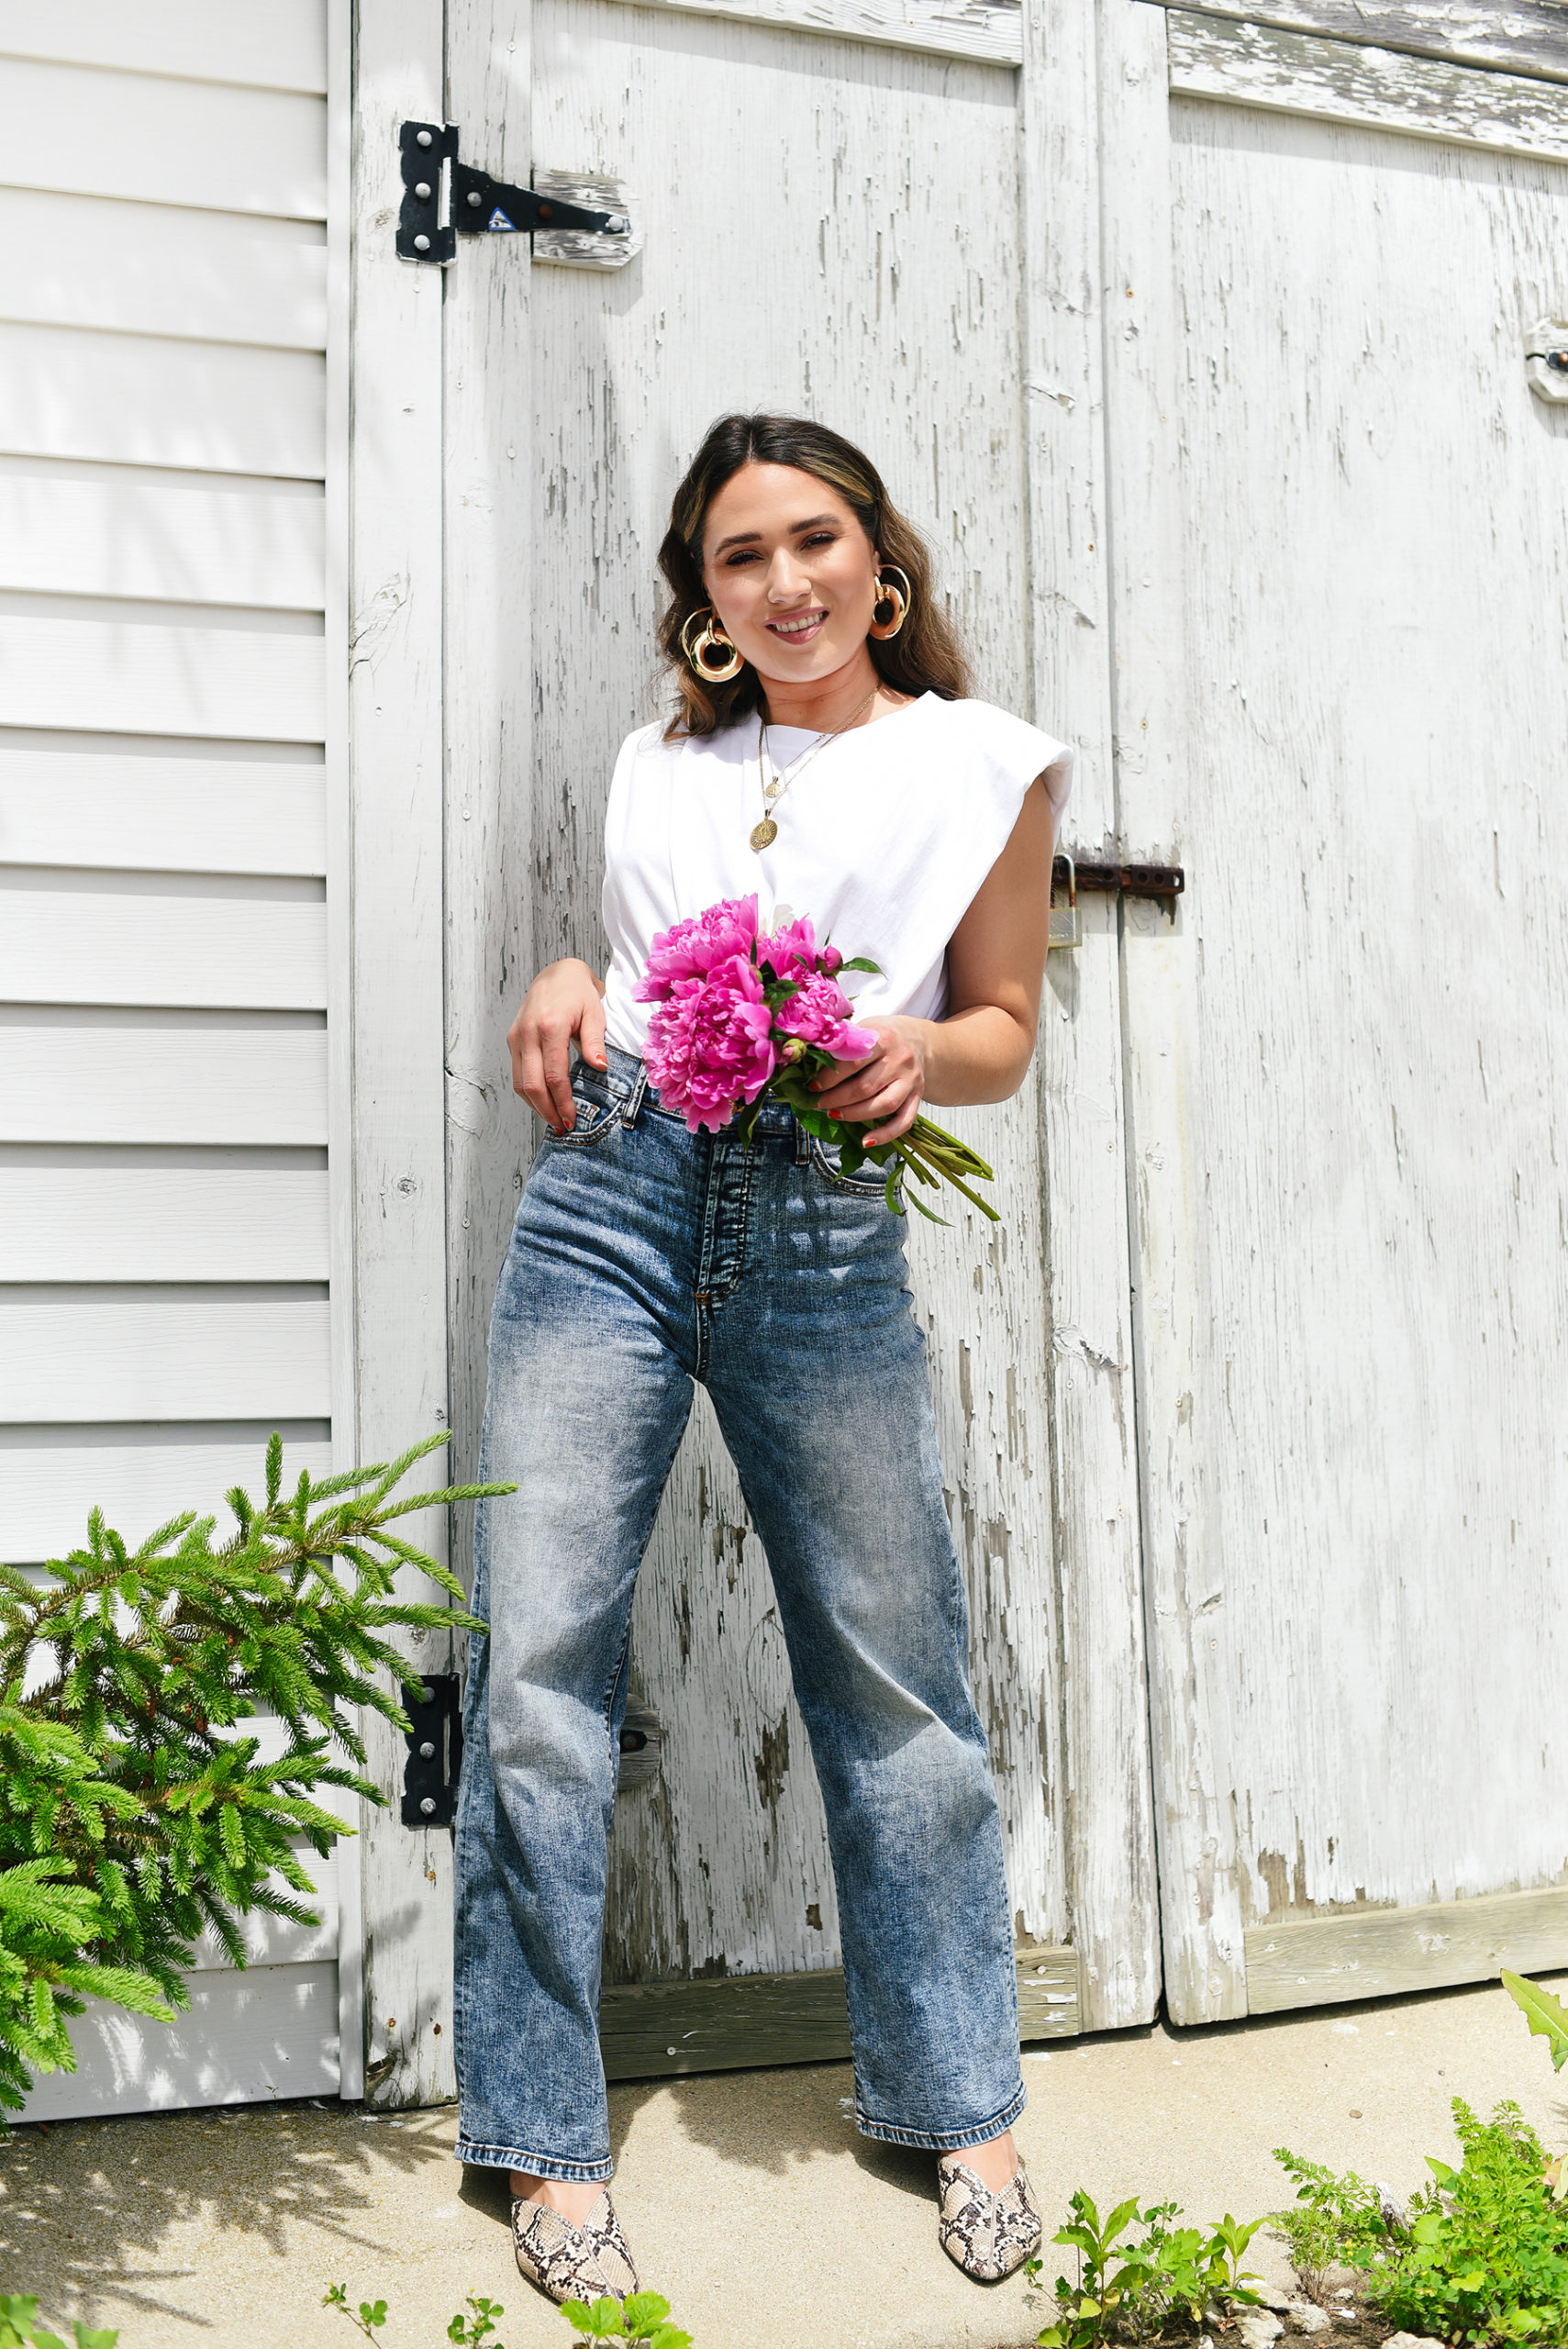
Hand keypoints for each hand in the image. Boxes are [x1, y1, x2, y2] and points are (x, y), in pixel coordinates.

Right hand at [507, 959, 606, 1133]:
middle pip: (532, 1084)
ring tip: (553, 1119)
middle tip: (562, 1127)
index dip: (562, 1102)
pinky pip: (517, 1073)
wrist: (557, 973)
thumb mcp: (594, 1014)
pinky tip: (543, 1101)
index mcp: (550, 1027)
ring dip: (535, 1105)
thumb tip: (600, 1068)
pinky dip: (528, 1091)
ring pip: (520, 1083)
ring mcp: (516, 1037)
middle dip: (547, 1110)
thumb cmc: (578, 994)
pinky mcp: (512, 1039)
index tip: (572, 1119)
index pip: (554, 1076)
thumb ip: (595, 1042)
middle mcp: (528, 1033)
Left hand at [810, 1017, 926, 1145]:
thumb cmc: (885, 1036)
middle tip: (819, 1103)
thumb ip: (844, 1043)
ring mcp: (911, 1081)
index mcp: (885, 1039)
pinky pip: (904, 1121)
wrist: (920, 1041)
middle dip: (837, 1099)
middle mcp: (900, 1060)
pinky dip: (885, 1135)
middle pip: (865, 1087)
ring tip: (834, 1114)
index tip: (814, 1086)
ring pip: (883, 1105)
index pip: (854, 1062)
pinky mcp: (918, 1097)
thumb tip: (811, 1059)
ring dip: (854, 1115)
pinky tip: (866, 1141)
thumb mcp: (865, 1027)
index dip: (830, 1077)